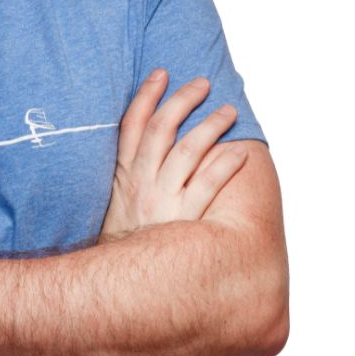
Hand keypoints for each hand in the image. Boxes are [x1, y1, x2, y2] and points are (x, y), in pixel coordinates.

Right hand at [100, 71, 250, 240]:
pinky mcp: (184, 219)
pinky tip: (241, 154)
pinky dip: (224, 167)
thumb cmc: (121, 241)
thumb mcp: (113, 203)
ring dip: (210, 126)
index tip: (161, 73)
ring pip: (188, 151)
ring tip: (228, 111)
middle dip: (183, 100)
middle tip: (203, 84)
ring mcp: (163, 199)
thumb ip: (128, 174)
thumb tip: (142, 148)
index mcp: (123, 174)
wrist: (120, 282)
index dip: (146, 95)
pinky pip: (207, 186)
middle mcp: (142, 181)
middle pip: (162, 128)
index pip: (131, 124)